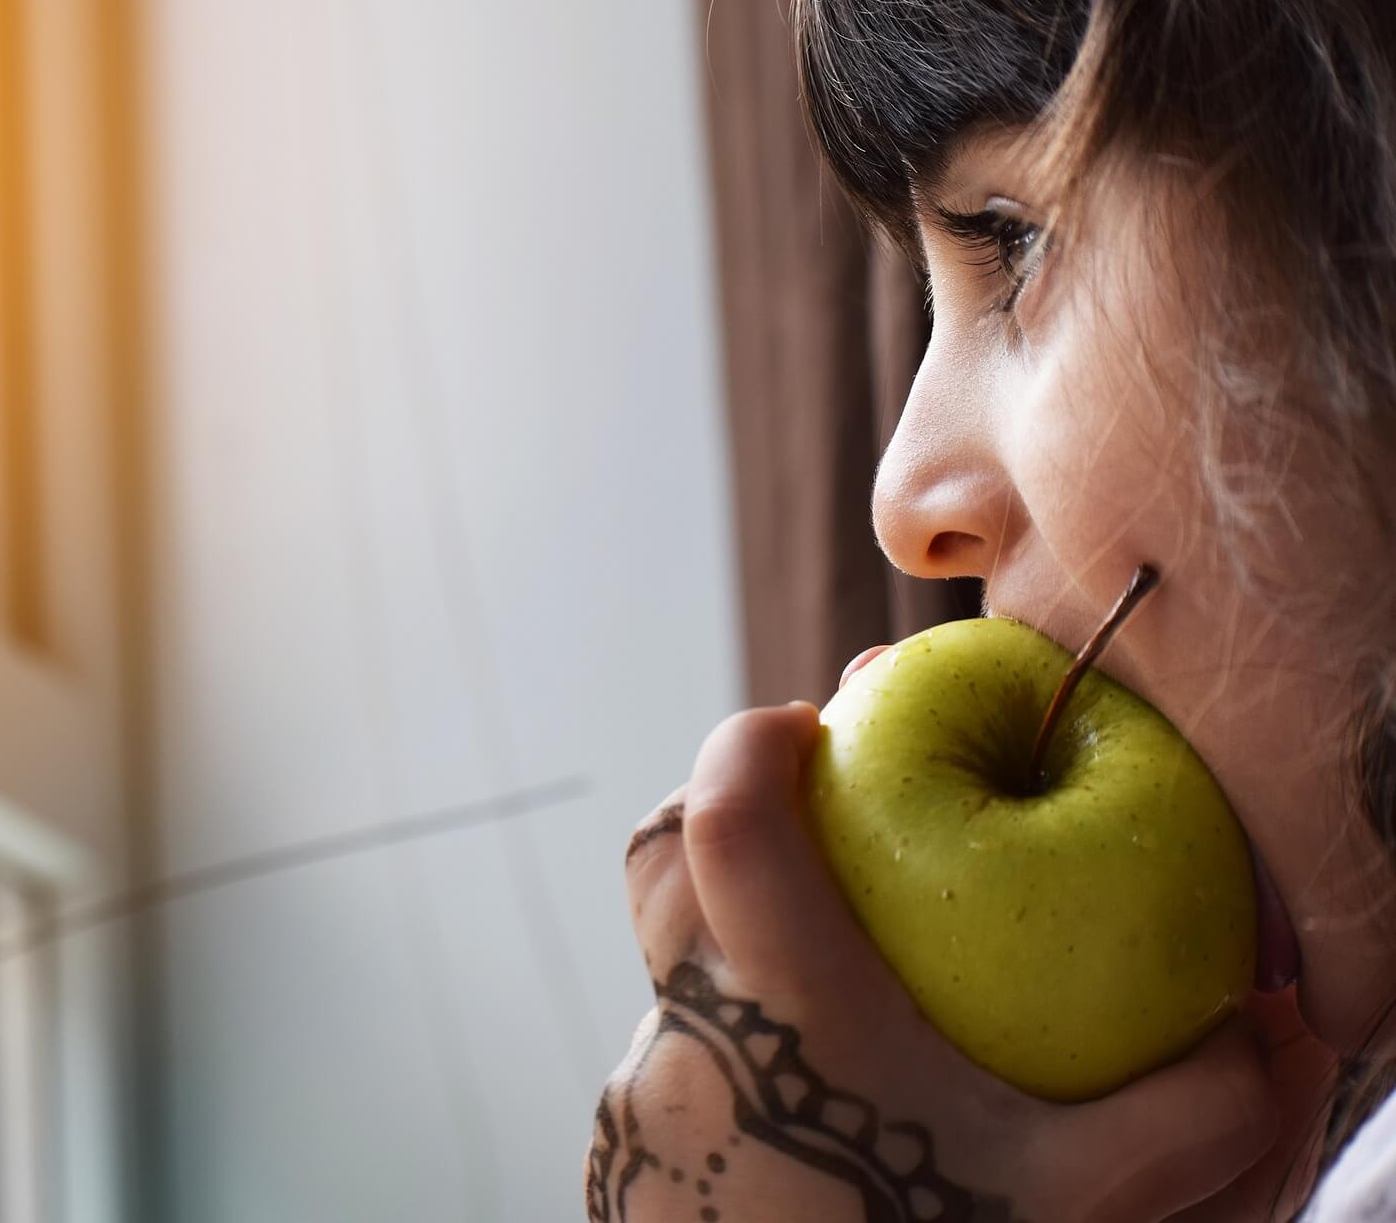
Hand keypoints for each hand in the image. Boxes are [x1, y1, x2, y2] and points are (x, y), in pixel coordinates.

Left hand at [585, 664, 1280, 1221]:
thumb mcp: (1084, 1201)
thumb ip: (1192, 1106)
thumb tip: (1271, 1027)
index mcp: (781, 1012)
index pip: (722, 821)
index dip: (748, 744)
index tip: (804, 721)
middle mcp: (685, 1042)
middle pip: (660, 867)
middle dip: (727, 815)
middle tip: (815, 815)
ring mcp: (636, 1106)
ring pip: (664, 966)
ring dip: (733, 938)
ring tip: (834, 960)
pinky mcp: (624, 1158)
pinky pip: (666, 1052)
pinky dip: (729, 1034)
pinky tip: (814, 1081)